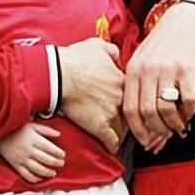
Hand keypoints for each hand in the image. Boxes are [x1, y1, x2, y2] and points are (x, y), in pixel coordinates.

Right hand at [0, 123, 64, 183]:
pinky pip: (26, 174)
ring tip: (53, 173)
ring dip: (47, 172)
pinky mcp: (16, 165)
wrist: (0, 138)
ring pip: (37, 169)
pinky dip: (34, 178)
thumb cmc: (18, 130)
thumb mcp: (32, 126)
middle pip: (45, 159)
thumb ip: (46, 130)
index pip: (49, 148)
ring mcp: (22, 159)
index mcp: (33, 140)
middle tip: (61, 163)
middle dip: (55, 163)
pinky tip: (40, 179)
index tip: (63, 155)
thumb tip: (59, 134)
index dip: (58, 152)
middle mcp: (28, 150)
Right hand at [58, 38, 126, 153]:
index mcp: (122, 80)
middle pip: (133, 113)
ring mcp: (111, 113)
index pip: (135, 96)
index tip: (131, 105)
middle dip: (132, 119)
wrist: (59, 75)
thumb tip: (117, 56)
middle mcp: (121, 98)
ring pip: (124, 129)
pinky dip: (113, 145)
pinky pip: (111, 141)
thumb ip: (112, 50)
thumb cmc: (75, 59)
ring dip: (122, 133)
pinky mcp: (99, 126)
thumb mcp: (97, 45)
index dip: (132, 101)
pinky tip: (112, 148)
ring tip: (120, 137)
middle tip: (131, 124)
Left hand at [123, 2, 194, 147]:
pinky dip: (189, 112)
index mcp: (133, 71)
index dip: (137, 130)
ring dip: (173, 124)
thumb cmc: (162, 47)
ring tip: (177, 127)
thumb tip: (142, 122)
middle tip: (164, 135)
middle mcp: (147, 71)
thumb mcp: (142, 61)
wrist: (184, 22)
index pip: (129, 108)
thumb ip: (139, 87)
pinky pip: (187, 100)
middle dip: (156, 130)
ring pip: (166, 109)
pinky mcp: (186, 69)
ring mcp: (167, 70)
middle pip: (147, 112)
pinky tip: (189, 113)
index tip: (145, 141)